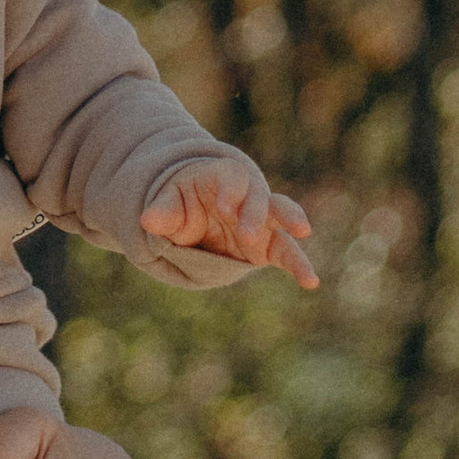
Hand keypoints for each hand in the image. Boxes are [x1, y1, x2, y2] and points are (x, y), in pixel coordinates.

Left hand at [140, 151, 320, 289]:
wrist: (194, 214)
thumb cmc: (181, 202)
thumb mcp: (167, 203)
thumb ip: (162, 211)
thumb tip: (148, 219)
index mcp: (221, 179)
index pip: (232, 178)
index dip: (231, 190)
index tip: (224, 207)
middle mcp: (246, 196)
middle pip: (257, 195)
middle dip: (254, 212)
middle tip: (246, 233)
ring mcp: (259, 220)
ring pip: (280, 216)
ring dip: (289, 221)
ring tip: (302, 231)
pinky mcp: (266, 246)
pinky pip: (286, 253)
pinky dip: (299, 266)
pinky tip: (310, 281)